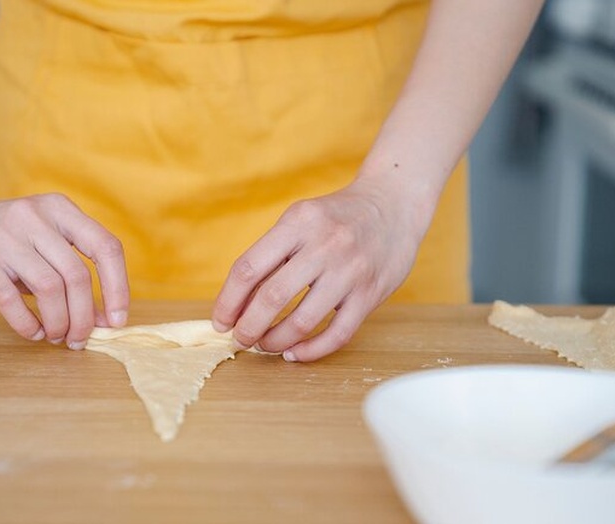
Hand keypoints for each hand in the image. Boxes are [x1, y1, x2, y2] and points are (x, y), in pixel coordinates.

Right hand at [0, 192, 129, 347]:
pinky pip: (12, 301)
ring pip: (49, 289)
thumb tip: (105, 319)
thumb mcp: (46, 235)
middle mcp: (35, 218)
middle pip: (77, 275)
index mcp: (60, 209)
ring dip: (60, 322)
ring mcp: (5, 238)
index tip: (117, 320)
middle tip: (80, 339)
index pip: (105, 247)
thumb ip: (73, 268)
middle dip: (85, 316)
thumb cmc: (9, 237)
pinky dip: (28, 324)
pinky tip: (34, 332)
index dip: (118, 287)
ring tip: (58, 335)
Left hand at [211, 173, 435, 361]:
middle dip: (248, 327)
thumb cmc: (336, 217)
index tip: (220, 321)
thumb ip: (271, 254)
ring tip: (266, 345)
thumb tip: (237, 303)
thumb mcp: (300, 219)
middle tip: (240, 339)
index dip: (228, 301)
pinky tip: (296, 352)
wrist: (394, 203)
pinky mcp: (371, 293)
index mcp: (298, 222)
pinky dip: (311, 350)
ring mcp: (350, 270)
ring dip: (276, 341)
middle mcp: (324, 244)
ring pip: (302, 321)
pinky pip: (337, 333)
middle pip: (272, 297)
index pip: (249, 268)